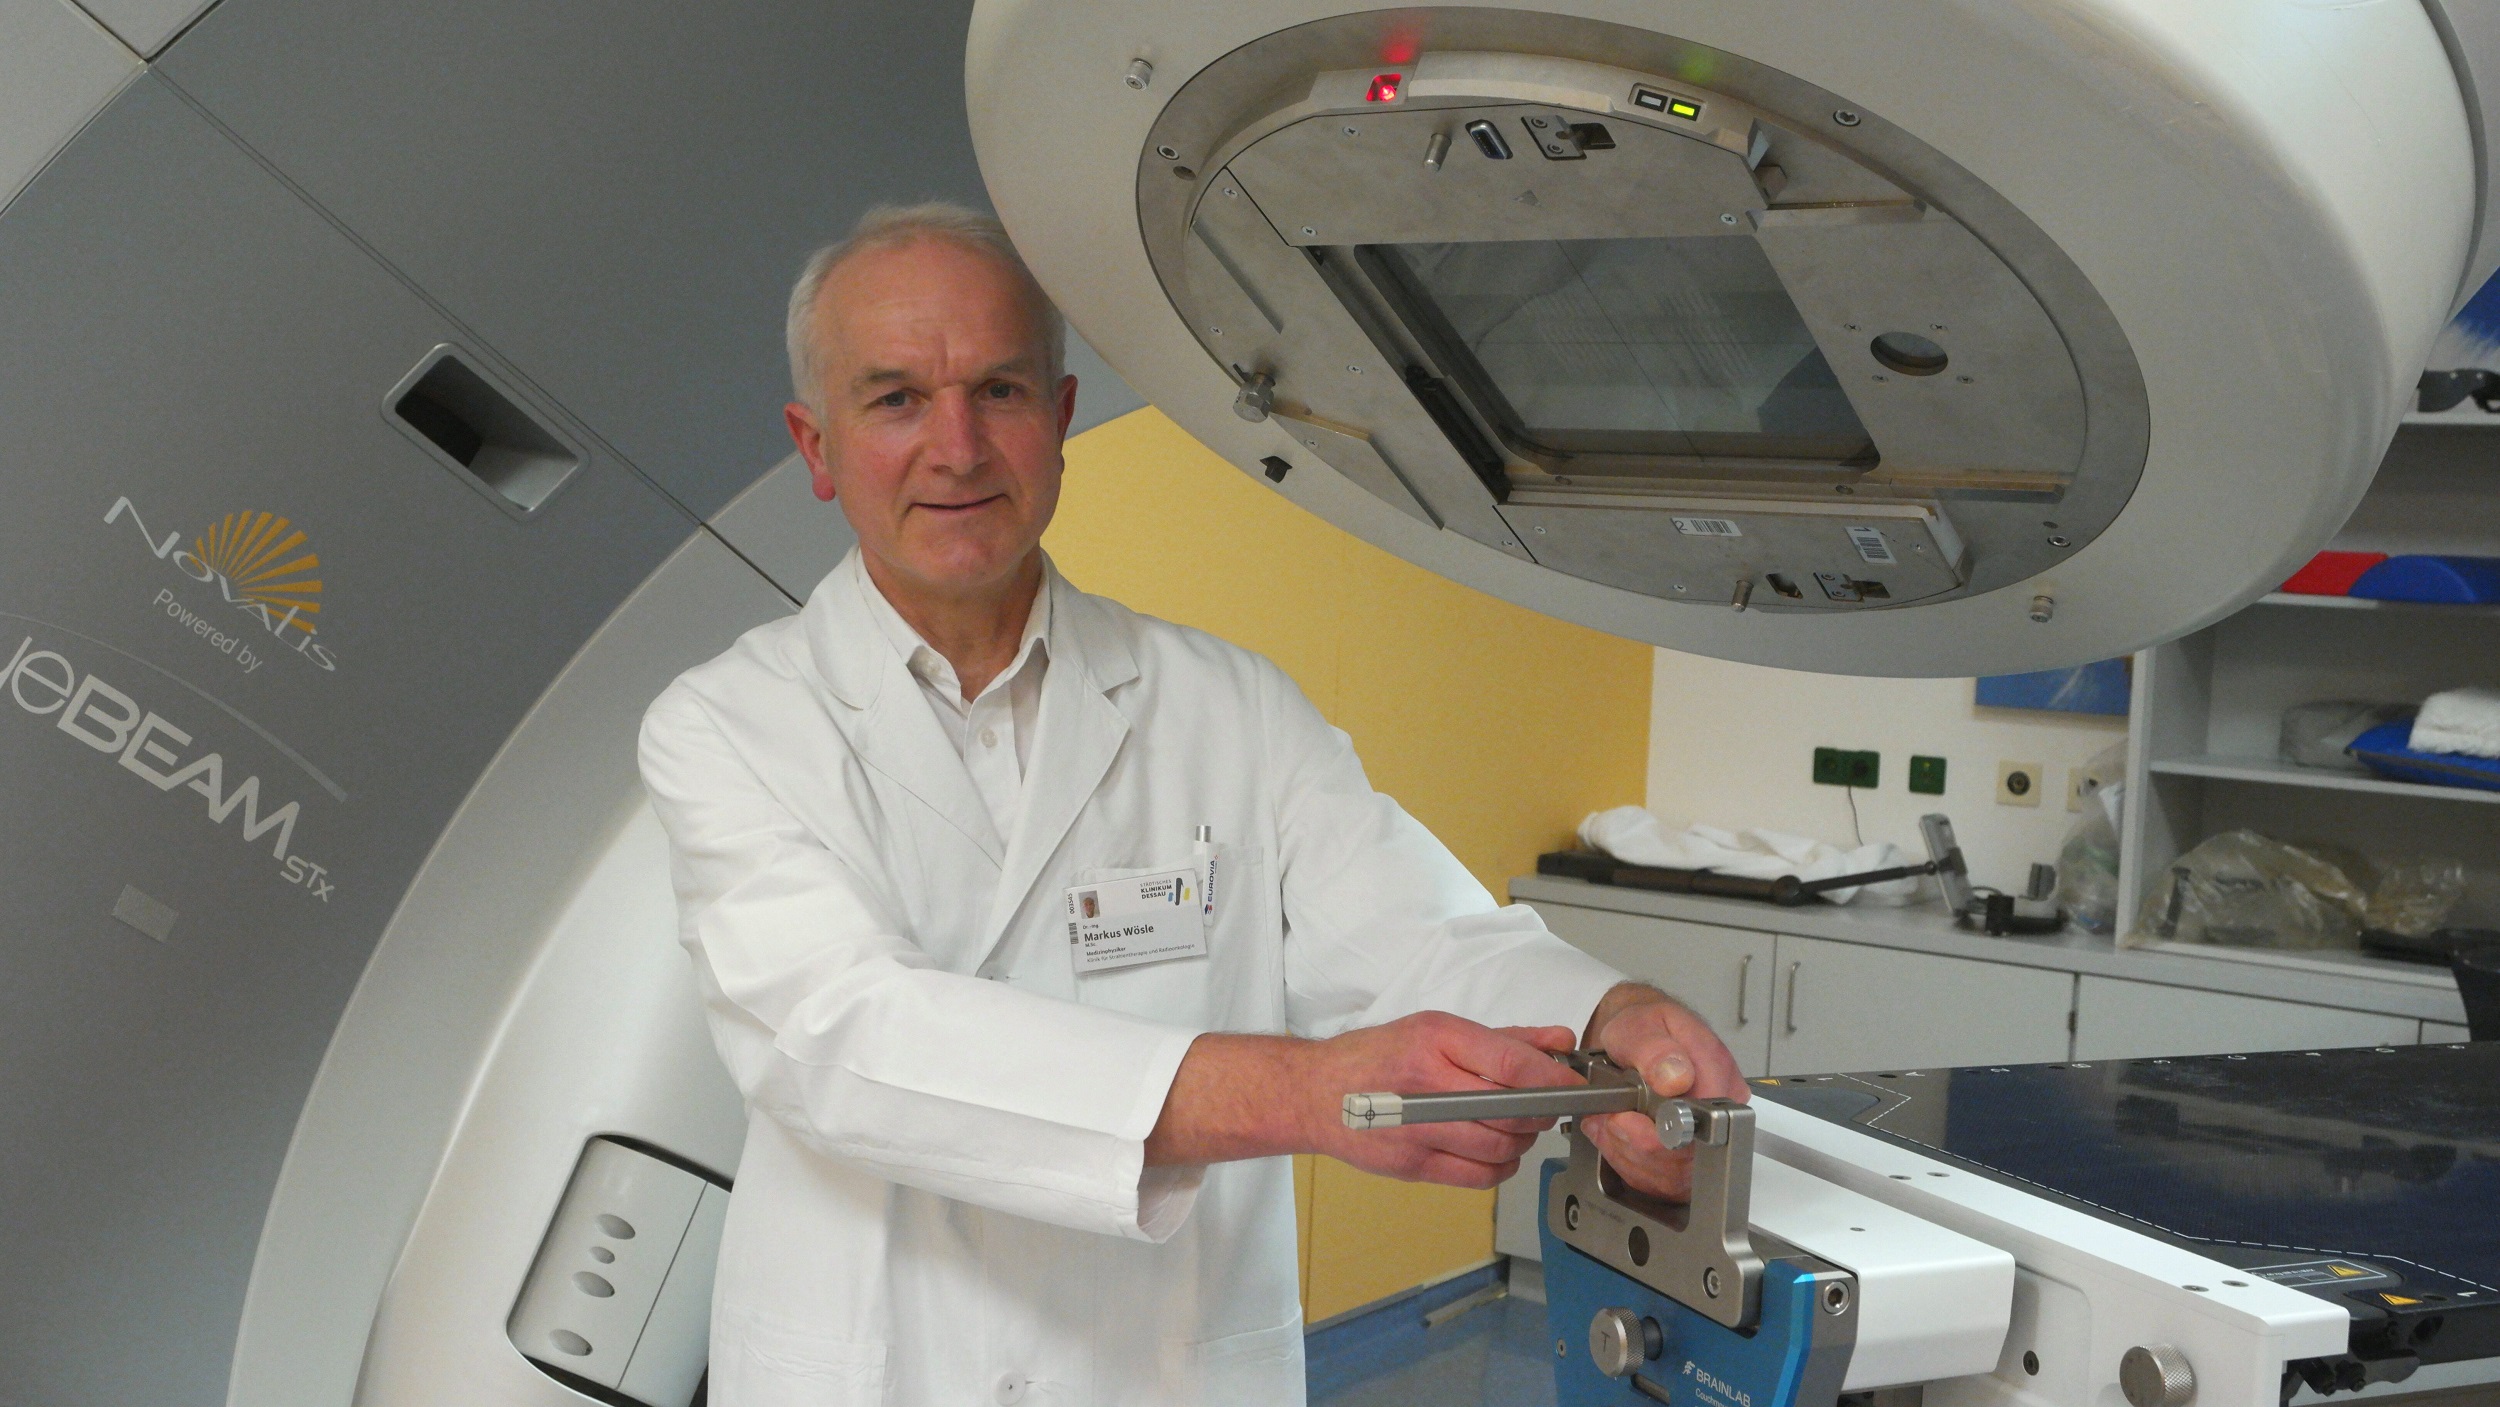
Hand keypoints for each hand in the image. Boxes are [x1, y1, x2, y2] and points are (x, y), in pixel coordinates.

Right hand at [1300, 1013, 1582, 1187]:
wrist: (1316, 1094)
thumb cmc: (1376, 1057)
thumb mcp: (1436, 1028)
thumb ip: (1503, 1037)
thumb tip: (1558, 1040)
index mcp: (1435, 1039)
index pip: (1512, 1064)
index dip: (1553, 1079)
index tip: (1573, 1084)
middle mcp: (1426, 1083)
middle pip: (1512, 1111)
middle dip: (1541, 1112)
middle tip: (1547, 1106)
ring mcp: (1418, 1130)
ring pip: (1500, 1146)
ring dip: (1523, 1140)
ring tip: (1517, 1127)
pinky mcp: (1413, 1165)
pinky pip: (1480, 1176)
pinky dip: (1501, 1166)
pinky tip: (1495, 1151)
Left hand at [1579, 986, 1748, 1200]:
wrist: (1638, 1036)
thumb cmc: (1644, 1028)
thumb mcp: (1640, 1024)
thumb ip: (1654, 1048)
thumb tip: (1676, 1076)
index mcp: (1716, 1072)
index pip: (1703, 1124)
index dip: (1660, 1134)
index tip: (1623, 1121)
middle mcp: (1716, 1107)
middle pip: (1687, 1160)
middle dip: (1635, 1147)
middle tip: (1608, 1121)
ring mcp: (1704, 1134)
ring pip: (1671, 1178)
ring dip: (1627, 1155)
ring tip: (1608, 1124)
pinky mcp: (1685, 1156)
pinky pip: (1659, 1182)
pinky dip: (1627, 1164)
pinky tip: (1616, 1136)